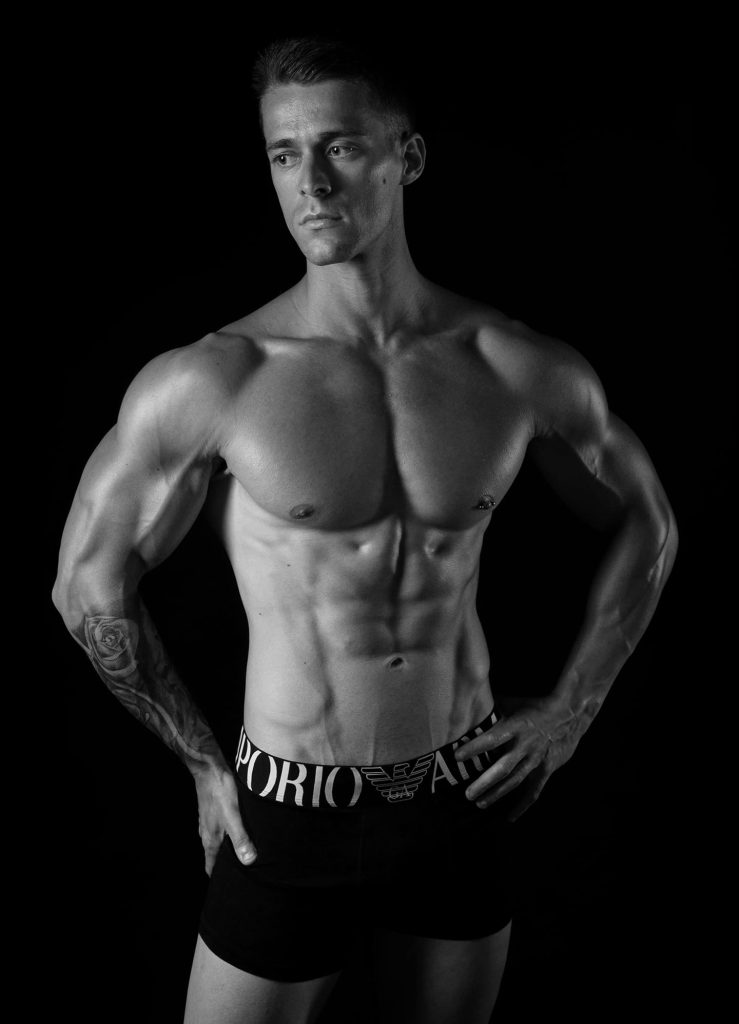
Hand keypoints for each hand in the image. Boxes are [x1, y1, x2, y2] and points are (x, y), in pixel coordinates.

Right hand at [192, 765, 257, 875]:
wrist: (209, 768)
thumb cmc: (220, 792)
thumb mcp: (233, 817)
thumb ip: (240, 839)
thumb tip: (249, 861)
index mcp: (210, 839)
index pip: (211, 866)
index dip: (219, 877)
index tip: (229, 885)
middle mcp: (207, 832)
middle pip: (215, 855)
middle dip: (225, 864)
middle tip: (242, 871)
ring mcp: (209, 821)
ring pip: (218, 842)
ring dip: (228, 848)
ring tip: (244, 852)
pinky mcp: (214, 810)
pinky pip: (222, 828)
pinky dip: (230, 834)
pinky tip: (241, 829)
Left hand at [454, 697, 585, 821]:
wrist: (570, 714)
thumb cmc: (537, 707)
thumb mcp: (514, 703)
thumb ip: (493, 708)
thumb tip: (470, 705)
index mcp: (516, 727)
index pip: (492, 739)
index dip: (475, 748)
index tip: (457, 756)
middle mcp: (526, 745)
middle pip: (503, 768)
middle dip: (484, 782)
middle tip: (468, 794)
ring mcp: (537, 759)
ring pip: (515, 781)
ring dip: (497, 794)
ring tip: (480, 803)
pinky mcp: (546, 769)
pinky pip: (534, 791)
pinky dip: (522, 805)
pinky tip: (510, 817)